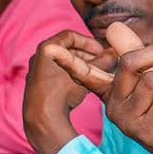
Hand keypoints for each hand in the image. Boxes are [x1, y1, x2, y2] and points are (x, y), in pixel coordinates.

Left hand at [25, 31, 101, 153]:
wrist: (42, 118)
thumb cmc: (62, 93)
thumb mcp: (86, 75)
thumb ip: (103, 62)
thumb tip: (116, 54)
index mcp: (47, 48)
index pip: (70, 35)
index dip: (89, 42)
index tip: (102, 50)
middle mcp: (38, 56)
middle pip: (66, 48)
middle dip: (86, 54)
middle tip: (101, 61)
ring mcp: (36, 70)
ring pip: (62, 61)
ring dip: (80, 65)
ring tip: (95, 73)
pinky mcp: (37, 84)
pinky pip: (57, 72)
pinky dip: (71, 73)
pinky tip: (82, 85)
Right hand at [50, 21, 152, 153]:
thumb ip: (135, 54)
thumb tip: (113, 26)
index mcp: (112, 92)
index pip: (85, 74)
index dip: (67, 61)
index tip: (47, 48)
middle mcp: (113, 107)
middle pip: (130, 63)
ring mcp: (127, 122)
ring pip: (152, 80)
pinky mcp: (145, 133)